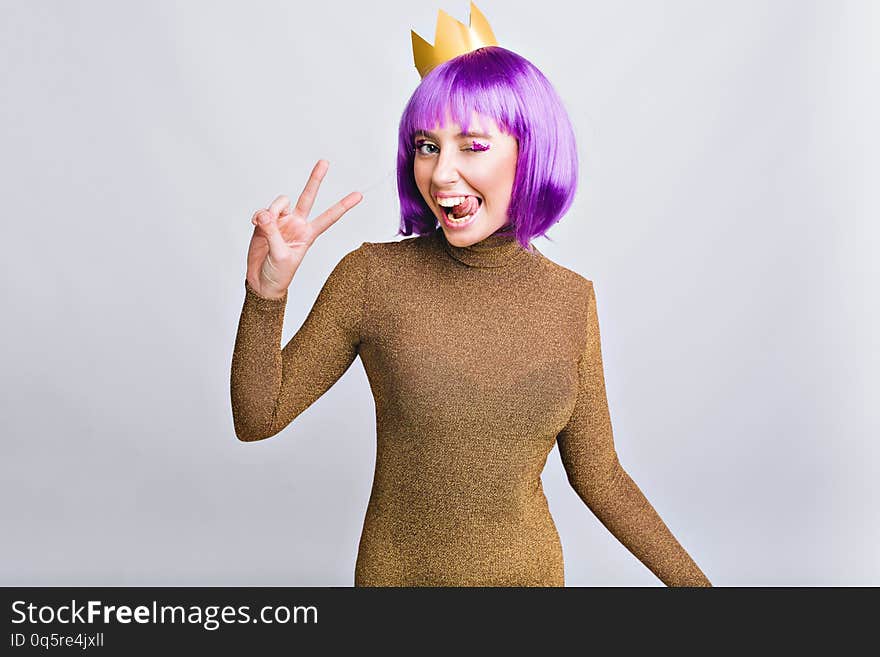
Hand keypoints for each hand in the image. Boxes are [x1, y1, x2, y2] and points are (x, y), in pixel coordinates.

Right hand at [245, 160, 362, 298]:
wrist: (262, 281)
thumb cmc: (279, 274)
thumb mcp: (281, 256)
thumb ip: (273, 233)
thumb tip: (266, 214)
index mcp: (309, 234)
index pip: (329, 217)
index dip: (343, 206)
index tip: (359, 195)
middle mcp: (297, 224)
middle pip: (308, 197)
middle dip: (315, 179)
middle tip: (325, 162)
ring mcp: (281, 221)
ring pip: (280, 202)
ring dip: (272, 210)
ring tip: (264, 224)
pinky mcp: (265, 222)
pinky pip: (263, 211)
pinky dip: (259, 216)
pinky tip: (256, 225)